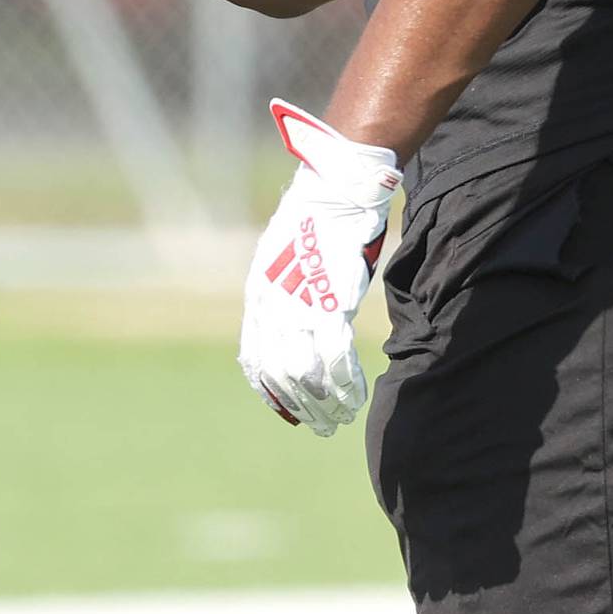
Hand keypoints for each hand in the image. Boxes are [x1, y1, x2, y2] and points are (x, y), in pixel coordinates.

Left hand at [239, 100, 401, 437]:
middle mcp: (273, 304)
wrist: (335, 188)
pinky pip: (335, 357)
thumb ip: (281, 292)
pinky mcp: (332, 301)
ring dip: (325, 402)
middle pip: (281, 373)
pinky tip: (356, 397)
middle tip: (322, 425)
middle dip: (302, 406)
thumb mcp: (283, 258)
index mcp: (259, 294)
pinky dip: (346, 383)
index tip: (290, 414)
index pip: (256, 359)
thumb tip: (286, 323)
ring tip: (340, 417)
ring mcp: (301, 304)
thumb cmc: (315, 220)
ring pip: (307, 372)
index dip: (272, 392)